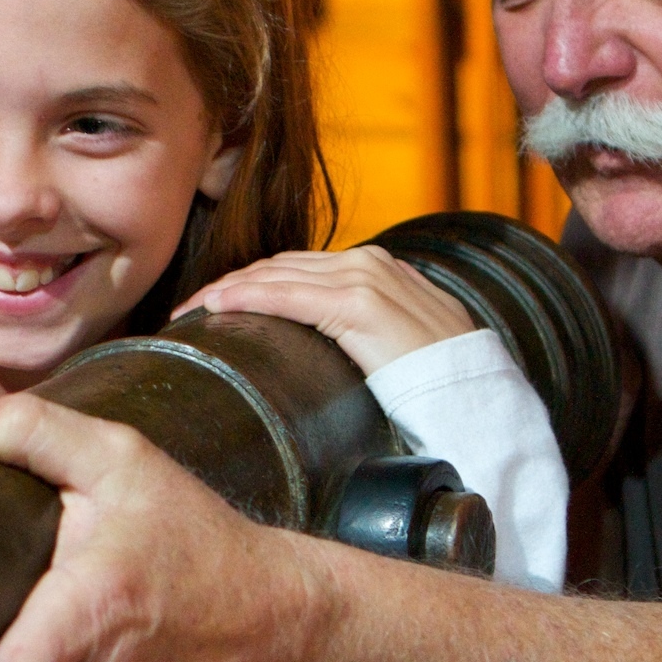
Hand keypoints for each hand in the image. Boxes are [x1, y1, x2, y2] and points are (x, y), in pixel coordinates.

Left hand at [177, 247, 475, 374]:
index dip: (250, 283)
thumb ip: (359, 332)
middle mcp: (369, 263)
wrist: (475, 398)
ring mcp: (366, 279)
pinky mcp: (359, 305)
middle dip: (229, 284)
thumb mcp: (393, 347)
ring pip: (276, 275)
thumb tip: (318, 348)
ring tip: (190, 311)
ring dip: (226, 290)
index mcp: (377, 269)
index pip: (298, 267)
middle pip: (280, 264)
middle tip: (186, 308)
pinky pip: (287, 294)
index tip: (211, 306)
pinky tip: (216, 308)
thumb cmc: (435, 385)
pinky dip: (247, 297)